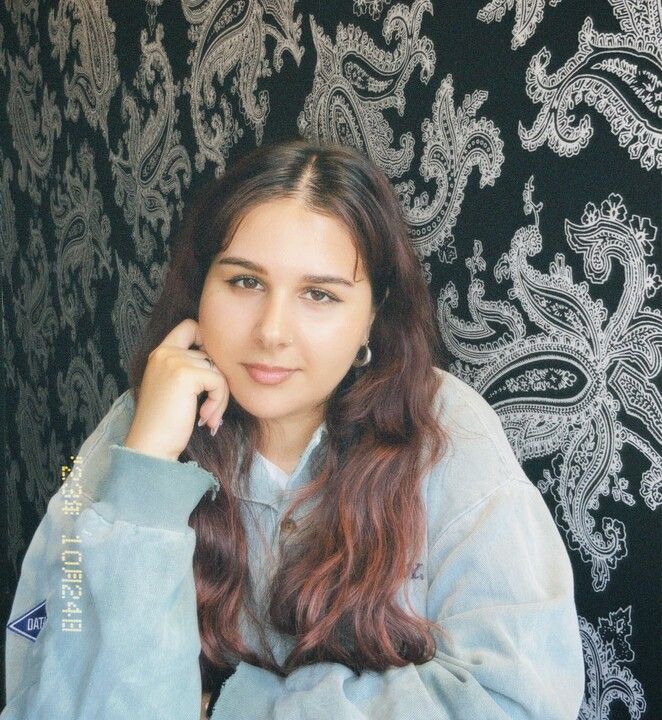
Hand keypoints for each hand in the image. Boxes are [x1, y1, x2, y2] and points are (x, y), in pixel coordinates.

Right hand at [124, 319, 229, 460]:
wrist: (151, 446)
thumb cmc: (166, 424)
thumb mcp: (175, 388)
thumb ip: (191, 368)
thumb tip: (224, 362)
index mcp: (160, 353)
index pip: (190, 327)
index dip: (207, 342)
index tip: (210, 371)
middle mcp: (165, 352)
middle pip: (211, 355)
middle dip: (218, 382)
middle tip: (212, 408)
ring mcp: (174, 360)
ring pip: (218, 370)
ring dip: (220, 397)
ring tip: (208, 416)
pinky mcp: (185, 374)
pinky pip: (219, 382)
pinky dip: (218, 402)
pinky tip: (205, 418)